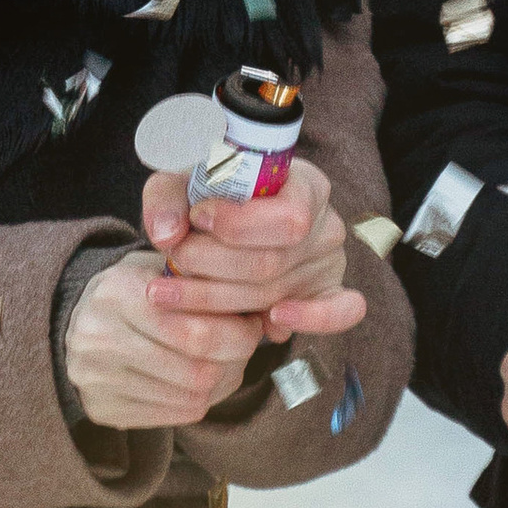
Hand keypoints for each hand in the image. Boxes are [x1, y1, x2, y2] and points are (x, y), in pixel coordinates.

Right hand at [63, 251, 275, 432]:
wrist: (74, 318)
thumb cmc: (136, 290)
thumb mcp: (164, 268)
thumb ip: (206, 283)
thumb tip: (265, 314)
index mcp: (119, 293)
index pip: (198, 331)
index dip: (240, 333)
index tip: (251, 325)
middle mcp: (100, 338)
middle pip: (198, 371)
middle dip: (234, 361)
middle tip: (242, 348)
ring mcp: (97, 379)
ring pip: (192, 397)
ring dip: (220, 383)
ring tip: (222, 361)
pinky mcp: (103, 408)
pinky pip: (176, 415)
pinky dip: (199, 400)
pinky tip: (198, 380)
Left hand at [139, 157, 367, 344]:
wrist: (221, 228)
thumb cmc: (208, 200)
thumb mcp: (180, 186)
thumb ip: (166, 199)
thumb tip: (167, 234)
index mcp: (305, 185)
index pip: (288, 216)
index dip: (239, 224)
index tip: (197, 218)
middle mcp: (325, 223)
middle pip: (272, 261)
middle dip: (212, 265)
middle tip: (175, 260)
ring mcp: (330, 262)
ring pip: (277, 292)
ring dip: (217, 297)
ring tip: (173, 292)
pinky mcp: (329, 294)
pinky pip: (342, 312)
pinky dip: (310, 320)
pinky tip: (269, 323)